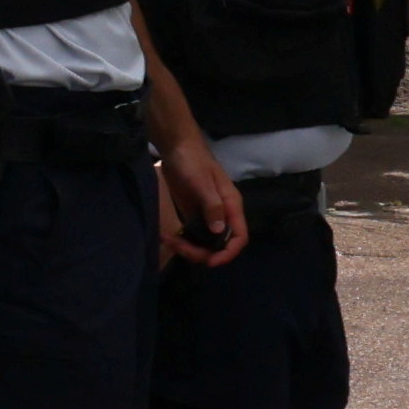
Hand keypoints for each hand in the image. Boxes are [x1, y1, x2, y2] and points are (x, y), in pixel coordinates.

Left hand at [158, 140, 244, 266]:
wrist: (177, 147)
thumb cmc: (192, 161)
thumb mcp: (201, 182)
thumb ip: (212, 206)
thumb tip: (218, 232)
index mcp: (231, 206)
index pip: (239, 237)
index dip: (228, 252)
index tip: (211, 261)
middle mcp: (223, 214)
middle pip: (221, 245)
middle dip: (202, 252)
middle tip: (180, 248)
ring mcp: (208, 216)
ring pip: (206, 243)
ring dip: (190, 249)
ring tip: (170, 241)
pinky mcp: (194, 214)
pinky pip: (193, 236)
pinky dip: (183, 241)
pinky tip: (169, 237)